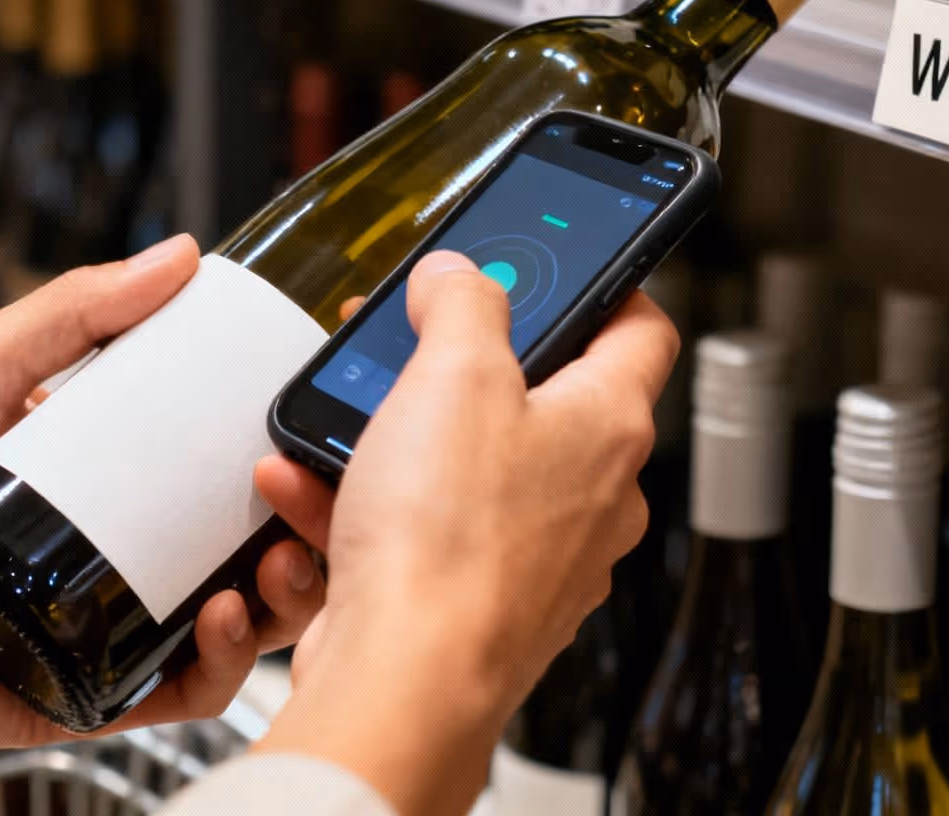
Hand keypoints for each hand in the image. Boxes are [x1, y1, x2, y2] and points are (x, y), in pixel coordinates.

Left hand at [0, 236, 326, 795]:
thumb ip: (73, 311)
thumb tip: (177, 256)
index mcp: (102, 476)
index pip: (217, 462)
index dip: (277, 452)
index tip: (307, 428)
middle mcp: (115, 551)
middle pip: (244, 544)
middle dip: (299, 529)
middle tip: (300, 501)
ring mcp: (106, 625)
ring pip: (232, 622)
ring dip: (279, 598)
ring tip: (274, 569)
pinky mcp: (88, 694)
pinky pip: (178, 692)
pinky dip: (219, 668)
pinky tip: (221, 625)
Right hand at [252, 251, 678, 814]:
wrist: (404, 681)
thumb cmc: (449, 542)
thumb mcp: (452, 374)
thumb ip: (462, 304)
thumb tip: (461, 275)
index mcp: (609, 427)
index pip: (640, 330)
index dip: (604, 284)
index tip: (561, 266)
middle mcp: (591, 497)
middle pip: (538, 397)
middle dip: (458, 364)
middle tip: (410, 342)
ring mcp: (537, 557)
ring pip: (467, 467)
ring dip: (393, 436)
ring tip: (337, 420)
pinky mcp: (476, 602)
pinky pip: (422, 530)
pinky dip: (365, 505)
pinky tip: (308, 490)